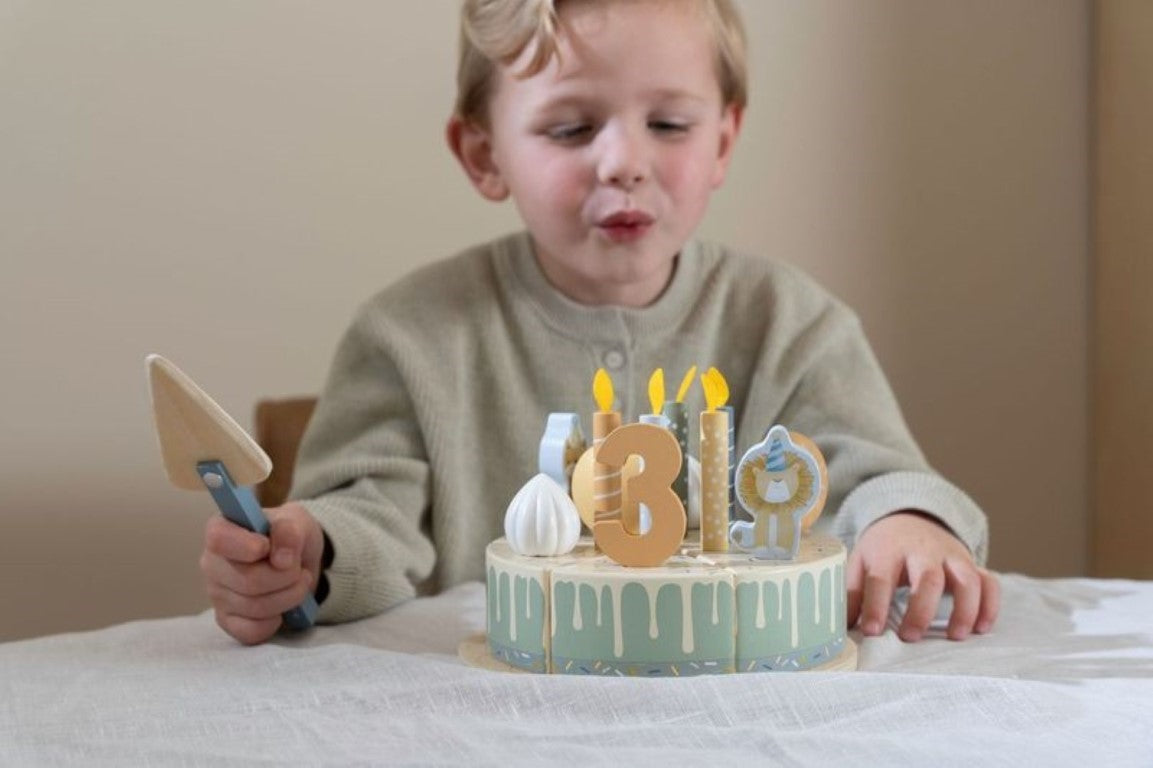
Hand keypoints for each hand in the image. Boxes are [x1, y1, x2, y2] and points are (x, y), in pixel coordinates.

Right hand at [199, 502, 324, 644]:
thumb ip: (289, 531)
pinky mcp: (227, 620)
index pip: (219, 539)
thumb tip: (281, 559)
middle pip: (248, 580)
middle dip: (286, 577)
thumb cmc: (289, 536)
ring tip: (298, 583)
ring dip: (289, 597)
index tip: (267, 547)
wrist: (297, 561)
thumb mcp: (296, 521)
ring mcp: (217, 594)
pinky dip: (275, 622)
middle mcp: (212, 563)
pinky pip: (251, 631)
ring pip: (255, 607)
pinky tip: (282, 608)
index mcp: (221, 530)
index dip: (246, 546)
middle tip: (300, 570)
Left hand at [846, 511, 998, 641]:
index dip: (875, 605)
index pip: (881, 577)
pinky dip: (990, 604)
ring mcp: (952, 555)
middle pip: (928, 576)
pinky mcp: (972, 563)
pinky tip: (981, 628)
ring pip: (966, 578)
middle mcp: (923, 550)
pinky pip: (989, 581)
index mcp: (889, 549)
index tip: (871, 632)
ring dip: (964, 608)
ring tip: (955, 636)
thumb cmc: (883, 549)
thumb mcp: (860, 562)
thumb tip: (841, 628)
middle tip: (910, 637)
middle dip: (921, 609)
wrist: (910, 518)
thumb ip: (852, 592)